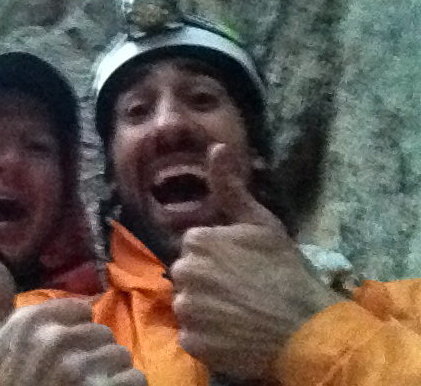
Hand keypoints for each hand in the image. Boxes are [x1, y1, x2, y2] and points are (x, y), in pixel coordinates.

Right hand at [0, 255, 145, 385]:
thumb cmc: (3, 383)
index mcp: (32, 323)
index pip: (81, 309)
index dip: (75, 331)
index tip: (61, 352)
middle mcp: (55, 340)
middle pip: (102, 332)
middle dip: (93, 353)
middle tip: (73, 376)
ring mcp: (77, 368)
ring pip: (120, 355)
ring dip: (110, 373)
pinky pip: (134, 378)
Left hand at [171, 144, 341, 380]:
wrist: (307, 327)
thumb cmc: (285, 271)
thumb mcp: (260, 222)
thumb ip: (231, 187)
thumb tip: (216, 147)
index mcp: (196, 241)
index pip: (195, 248)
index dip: (219, 258)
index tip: (242, 268)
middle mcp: (183, 273)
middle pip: (188, 276)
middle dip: (208, 281)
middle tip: (241, 292)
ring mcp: (187, 310)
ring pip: (189, 305)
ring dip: (206, 310)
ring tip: (238, 314)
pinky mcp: (192, 343)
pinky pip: (192, 336)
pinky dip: (208, 337)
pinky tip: (233, 335)